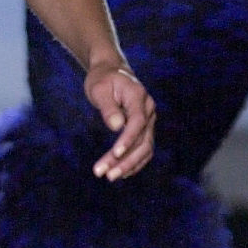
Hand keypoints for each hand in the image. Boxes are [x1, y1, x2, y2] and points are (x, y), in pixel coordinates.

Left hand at [84, 63, 155, 179]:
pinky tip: (121, 172)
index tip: (115, 154)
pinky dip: (135, 162)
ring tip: (110, 176)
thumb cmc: (102, 78)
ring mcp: (149, 120)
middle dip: (125, 159)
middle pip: (142, 140)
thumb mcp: (99, 88)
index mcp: (138, 97)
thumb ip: (108, 107)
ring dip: (129, 165)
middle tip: (105, 174)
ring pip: (145, 148)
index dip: (128, 140)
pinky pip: (144, 148)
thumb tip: (117, 126)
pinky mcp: (144, 128)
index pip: (137, 122)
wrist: (111, 71)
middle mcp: (148, 110)